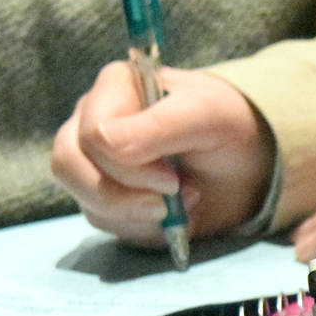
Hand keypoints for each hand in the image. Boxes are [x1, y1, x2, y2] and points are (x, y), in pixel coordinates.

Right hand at [52, 63, 273, 245]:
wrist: (246, 167)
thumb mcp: (207, 116)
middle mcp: (92, 119)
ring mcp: (92, 159)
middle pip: (69, 166)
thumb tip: (104, 144)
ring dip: (139, 214)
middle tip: (176, 195)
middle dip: (124, 196)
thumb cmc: (227, 128)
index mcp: (115, 87)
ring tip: (181, 202)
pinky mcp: (103, 194)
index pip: (91, 134)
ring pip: (85, 200)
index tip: (174, 178)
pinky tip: (172, 213)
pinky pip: (104, 221)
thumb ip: (159, 125)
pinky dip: (142, 227)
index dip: (129, 166)